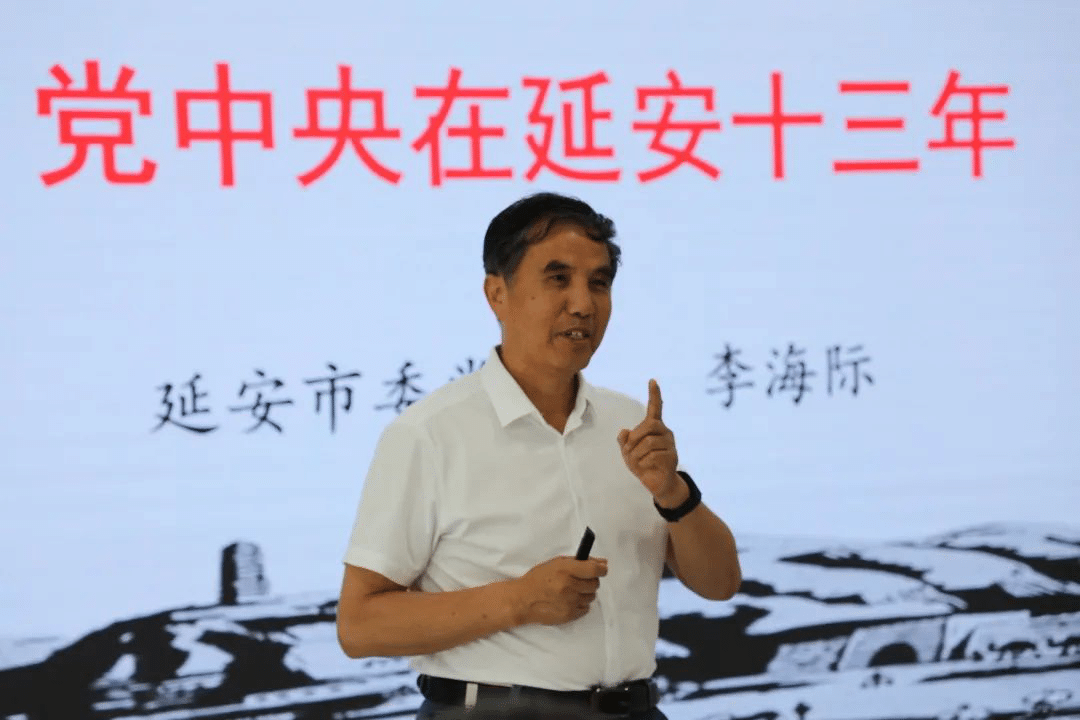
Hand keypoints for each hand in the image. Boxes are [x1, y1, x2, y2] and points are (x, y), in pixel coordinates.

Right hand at [515, 555, 607, 625]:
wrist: (523, 599)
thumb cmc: (538, 579)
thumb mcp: (557, 563)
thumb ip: (579, 561)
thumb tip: (602, 562)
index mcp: (566, 570)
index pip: (594, 569)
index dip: (602, 568)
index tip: (602, 568)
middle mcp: (569, 586)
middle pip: (595, 584)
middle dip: (590, 580)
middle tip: (580, 580)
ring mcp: (570, 602)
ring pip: (592, 596)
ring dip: (585, 593)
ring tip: (572, 590)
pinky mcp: (569, 615)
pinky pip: (586, 608)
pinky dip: (580, 604)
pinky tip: (569, 600)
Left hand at [618, 379, 681, 502]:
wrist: (656, 483)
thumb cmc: (642, 464)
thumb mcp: (627, 452)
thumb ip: (624, 441)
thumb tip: (624, 431)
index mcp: (654, 427)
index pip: (655, 408)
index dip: (654, 394)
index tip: (652, 380)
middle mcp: (665, 431)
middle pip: (647, 426)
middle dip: (633, 440)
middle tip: (628, 452)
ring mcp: (670, 443)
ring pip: (648, 442)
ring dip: (636, 454)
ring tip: (638, 462)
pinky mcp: (672, 456)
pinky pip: (652, 455)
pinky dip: (643, 463)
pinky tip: (646, 467)